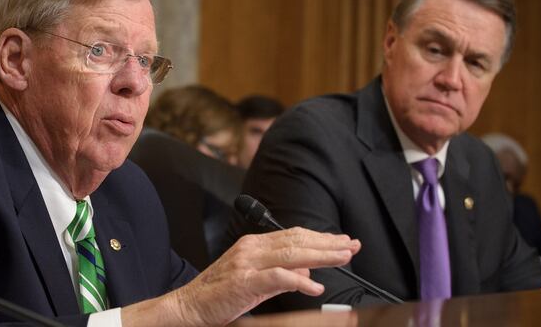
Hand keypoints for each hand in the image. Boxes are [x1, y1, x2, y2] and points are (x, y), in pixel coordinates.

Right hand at [123, 227, 359, 326]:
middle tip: (352, 245)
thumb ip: (281, 275)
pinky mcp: (244, 281)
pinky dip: (299, 281)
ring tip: (342, 257)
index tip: (342, 241)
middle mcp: (251, 248)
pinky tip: (316, 287)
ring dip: (321, 255)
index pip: (294, 235)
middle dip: (328, 243)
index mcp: (254, 245)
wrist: (189, 306)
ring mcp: (247, 263)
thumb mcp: (254, 280)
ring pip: (291, 253)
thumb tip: (309, 274)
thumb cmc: (219, 294)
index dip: (321, 237)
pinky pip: (277, 277)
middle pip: (297, 240)